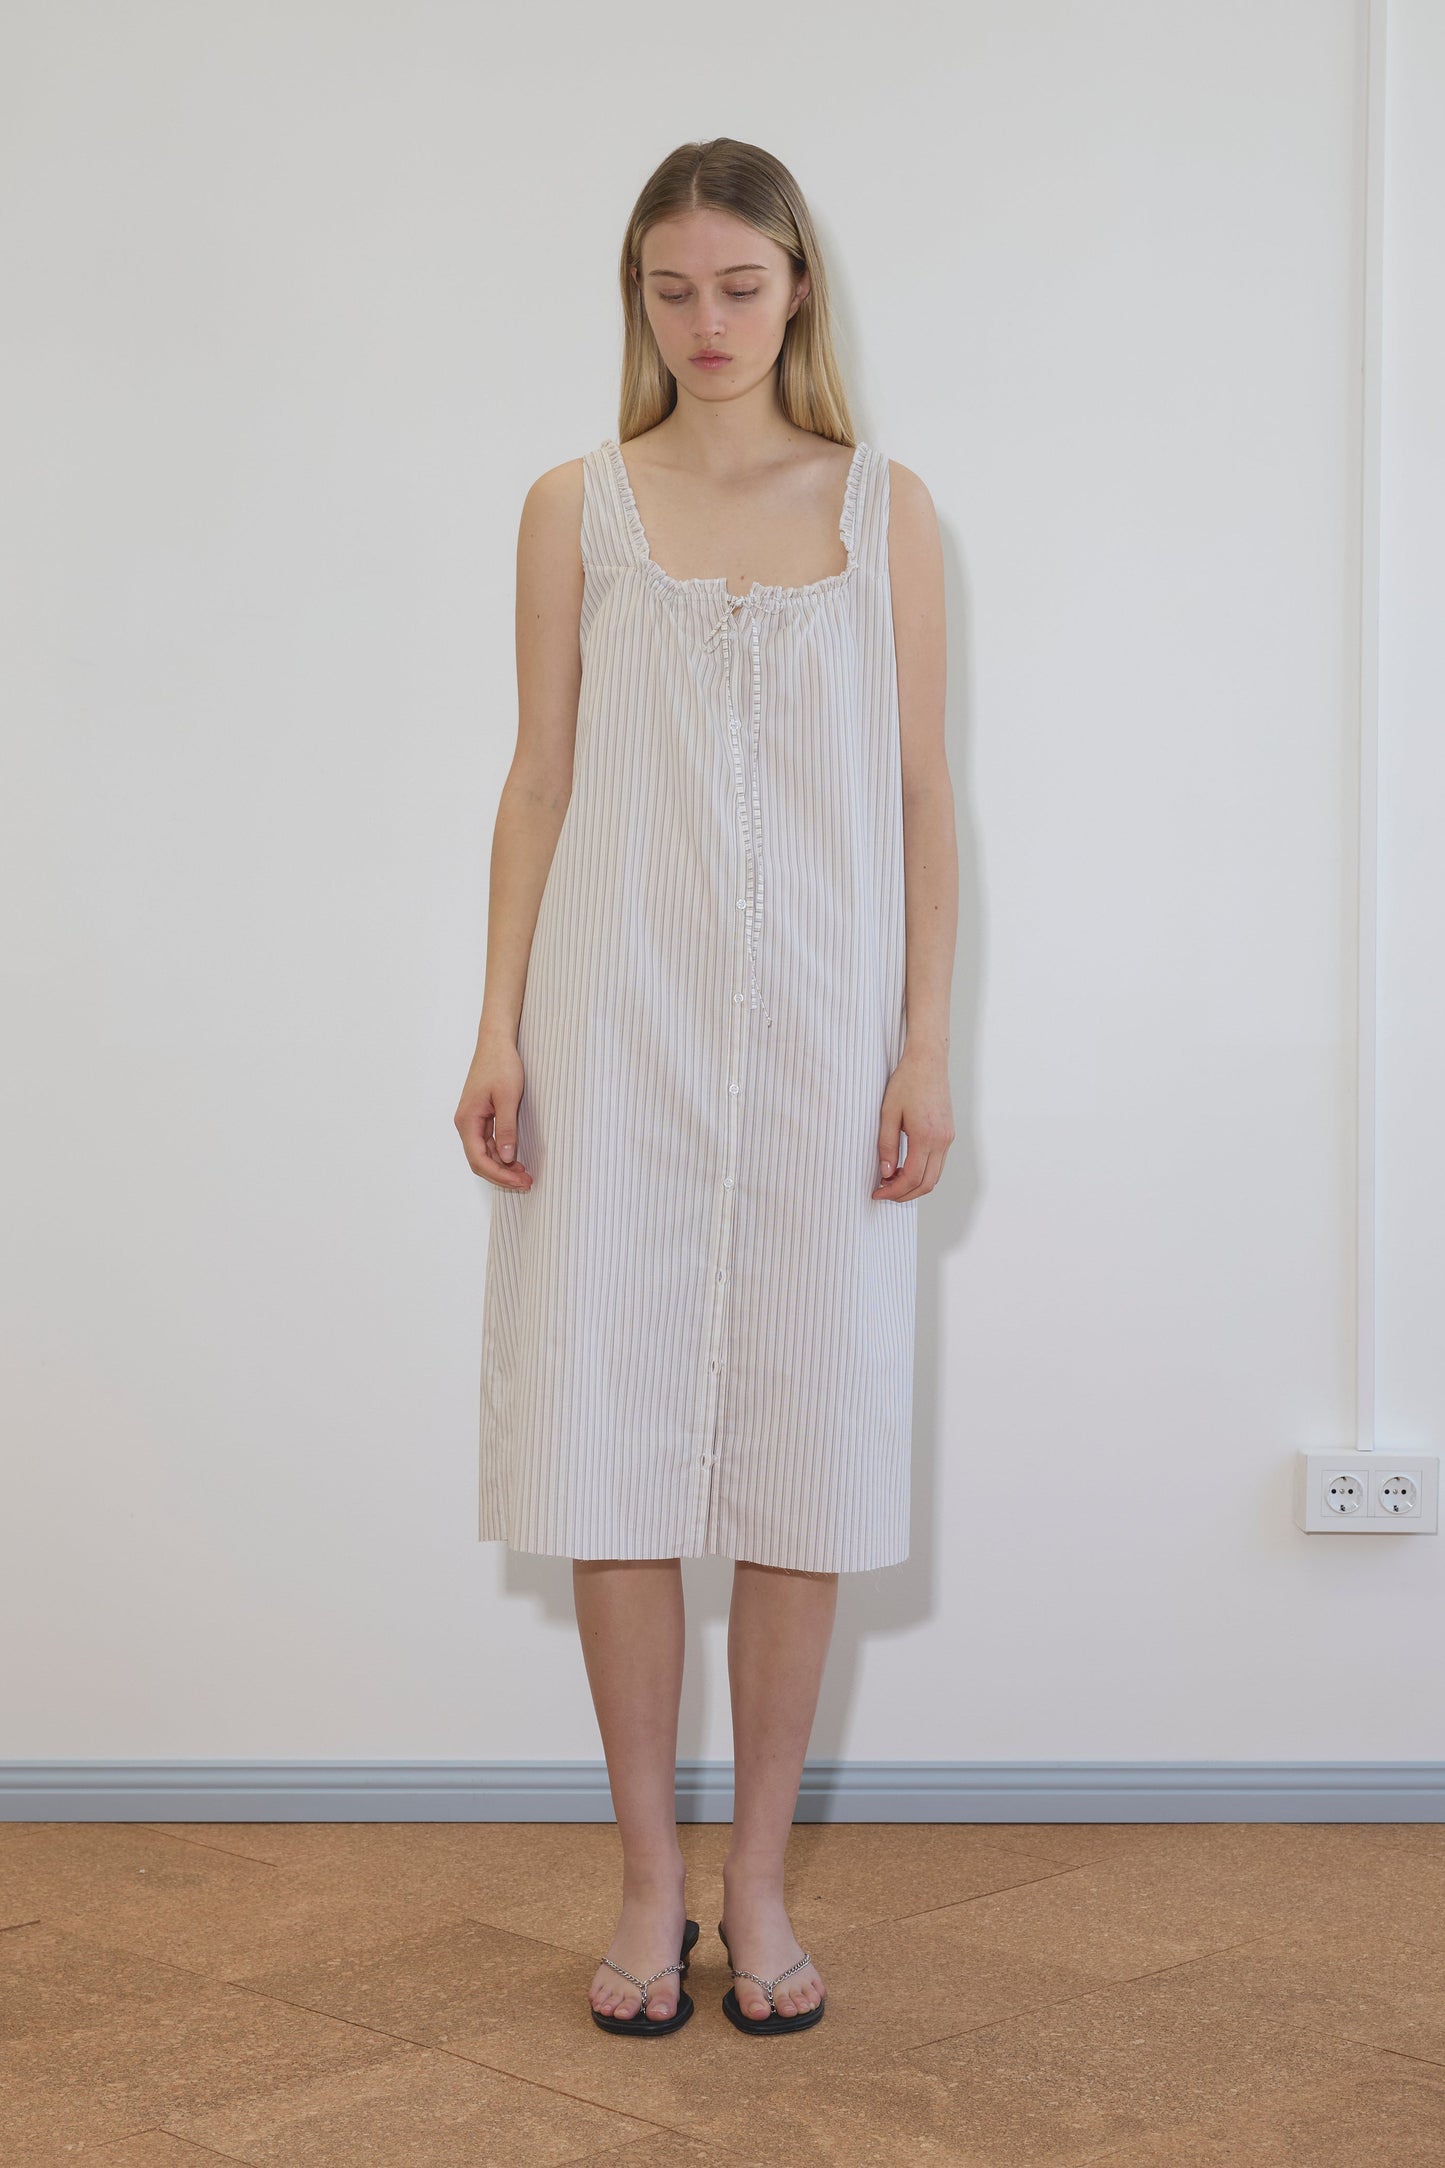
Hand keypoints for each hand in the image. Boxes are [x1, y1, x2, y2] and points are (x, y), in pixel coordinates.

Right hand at [455, 1031, 532, 1189]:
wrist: (496, 1043)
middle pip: (479, 1160)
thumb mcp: (507, 1098)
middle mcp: (465, 1123)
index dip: (499, 1174)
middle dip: (501, 1174)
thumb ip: (506, 1129)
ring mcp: (472, 1120)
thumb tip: (505, 1157)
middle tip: (526, 1182)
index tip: (520, 1180)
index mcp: (467, 1120)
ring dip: (502, 1166)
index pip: (479, 1159)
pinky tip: (516, 1158)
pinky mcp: (481, 1116)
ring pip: (484, 1153)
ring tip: (524, 1174)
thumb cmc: (501, 1065)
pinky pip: (488, 1142)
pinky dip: (501, 1153)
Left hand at [872, 1048, 952, 1200]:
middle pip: (927, 1183)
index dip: (893, 1191)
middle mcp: (942, 1140)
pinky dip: (922, 1173)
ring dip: (914, 1185)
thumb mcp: (888, 1113)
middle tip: (883, 1192)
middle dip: (904, 1194)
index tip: (877, 1193)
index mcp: (926, 1136)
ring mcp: (948, 1138)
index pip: (912, 1178)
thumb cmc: (906, 1082)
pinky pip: (938, 1164)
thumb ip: (886, 1145)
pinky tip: (904, 1168)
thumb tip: (886, 1173)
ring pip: (935, 1176)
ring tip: (891, 1182)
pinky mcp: (948, 1134)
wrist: (928, 1061)